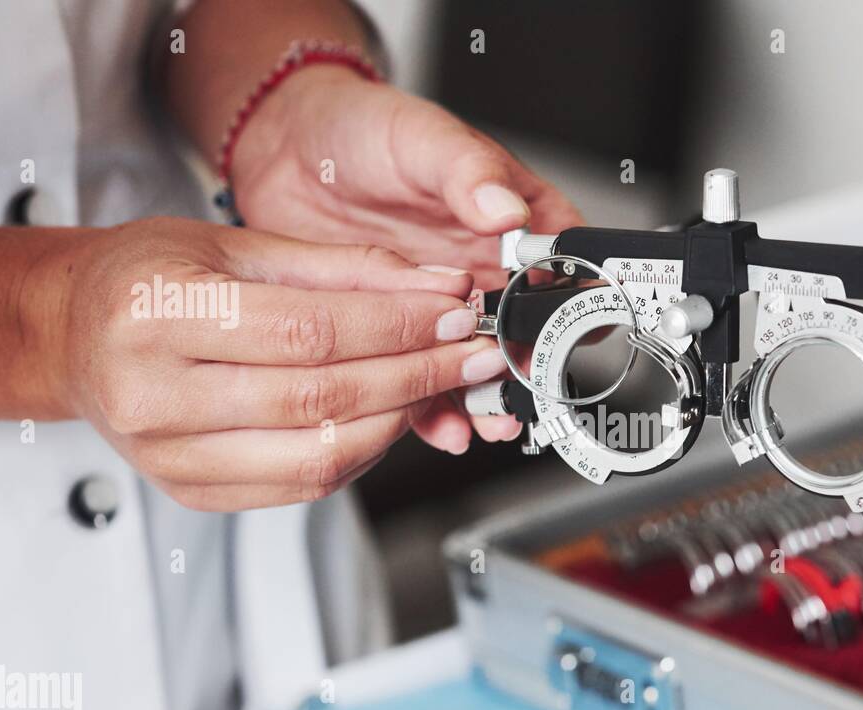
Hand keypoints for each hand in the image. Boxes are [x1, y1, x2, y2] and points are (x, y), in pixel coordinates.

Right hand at [37, 218, 511, 510]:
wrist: (75, 336)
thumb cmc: (149, 280)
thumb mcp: (234, 245)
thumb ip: (340, 267)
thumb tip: (437, 287)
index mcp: (156, 315)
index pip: (309, 331)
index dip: (397, 326)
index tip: (454, 315)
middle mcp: (154, 394)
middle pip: (322, 397)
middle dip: (416, 374)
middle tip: (470, 353)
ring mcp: (170, 455)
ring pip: (320, 455)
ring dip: (399, 419)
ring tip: (438, 384)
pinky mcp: (193, 492)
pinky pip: (303, 485)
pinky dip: (362, 451)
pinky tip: (389, 415)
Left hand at [227, 67, 582, 447]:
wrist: (287, 151)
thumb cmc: (364, 130)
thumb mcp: (423, 138)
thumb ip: (470, 172)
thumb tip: (508, 209)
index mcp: (512, 220)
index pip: (564, 266)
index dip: (575, 303)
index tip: (569, 331)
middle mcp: (483, 271)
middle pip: (526, 331)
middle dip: (527, 368)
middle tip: (520, 385)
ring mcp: (439, 308)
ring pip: (477, 366)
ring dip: (486, 400)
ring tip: (487, 420)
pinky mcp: (396, 334)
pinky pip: (423, 382)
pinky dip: (434, 411)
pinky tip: (442, 426)